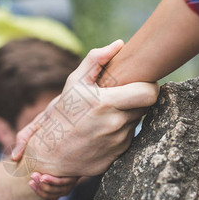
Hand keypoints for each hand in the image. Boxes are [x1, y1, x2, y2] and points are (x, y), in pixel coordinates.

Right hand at [12, 40, 158, 176]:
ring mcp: (119, 142)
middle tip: (122, 96)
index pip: (150, 92)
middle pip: (146, 106)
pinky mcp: (118, 156)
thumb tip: (119, 44)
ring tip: (106, 114)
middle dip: (137, 99)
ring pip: (137, 121)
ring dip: (127, 115)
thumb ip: (96, 60)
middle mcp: (116, 124)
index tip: (140, 83)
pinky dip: (120, 131)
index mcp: (106, 103)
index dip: (149, 86)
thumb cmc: (61, 114)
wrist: (48, 154)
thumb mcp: (73, 83)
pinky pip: (128, 138)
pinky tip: (103, 130)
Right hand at [28, 172, 78, 199]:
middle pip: (49, 193)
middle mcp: (65, 190)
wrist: (79, 160)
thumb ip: (49, 189)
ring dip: (43, 183)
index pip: (46, 196)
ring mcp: (70, 185)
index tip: (30, 183)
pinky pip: (60, 182)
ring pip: (54, 188)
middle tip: (32, 176)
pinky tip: (44, 176)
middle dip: (38, 185)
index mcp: (60, 192)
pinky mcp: (73, 179)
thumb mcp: (56, 178)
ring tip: (36, 175)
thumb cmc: (64, 168)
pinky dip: (51, 180)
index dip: (37, 190)